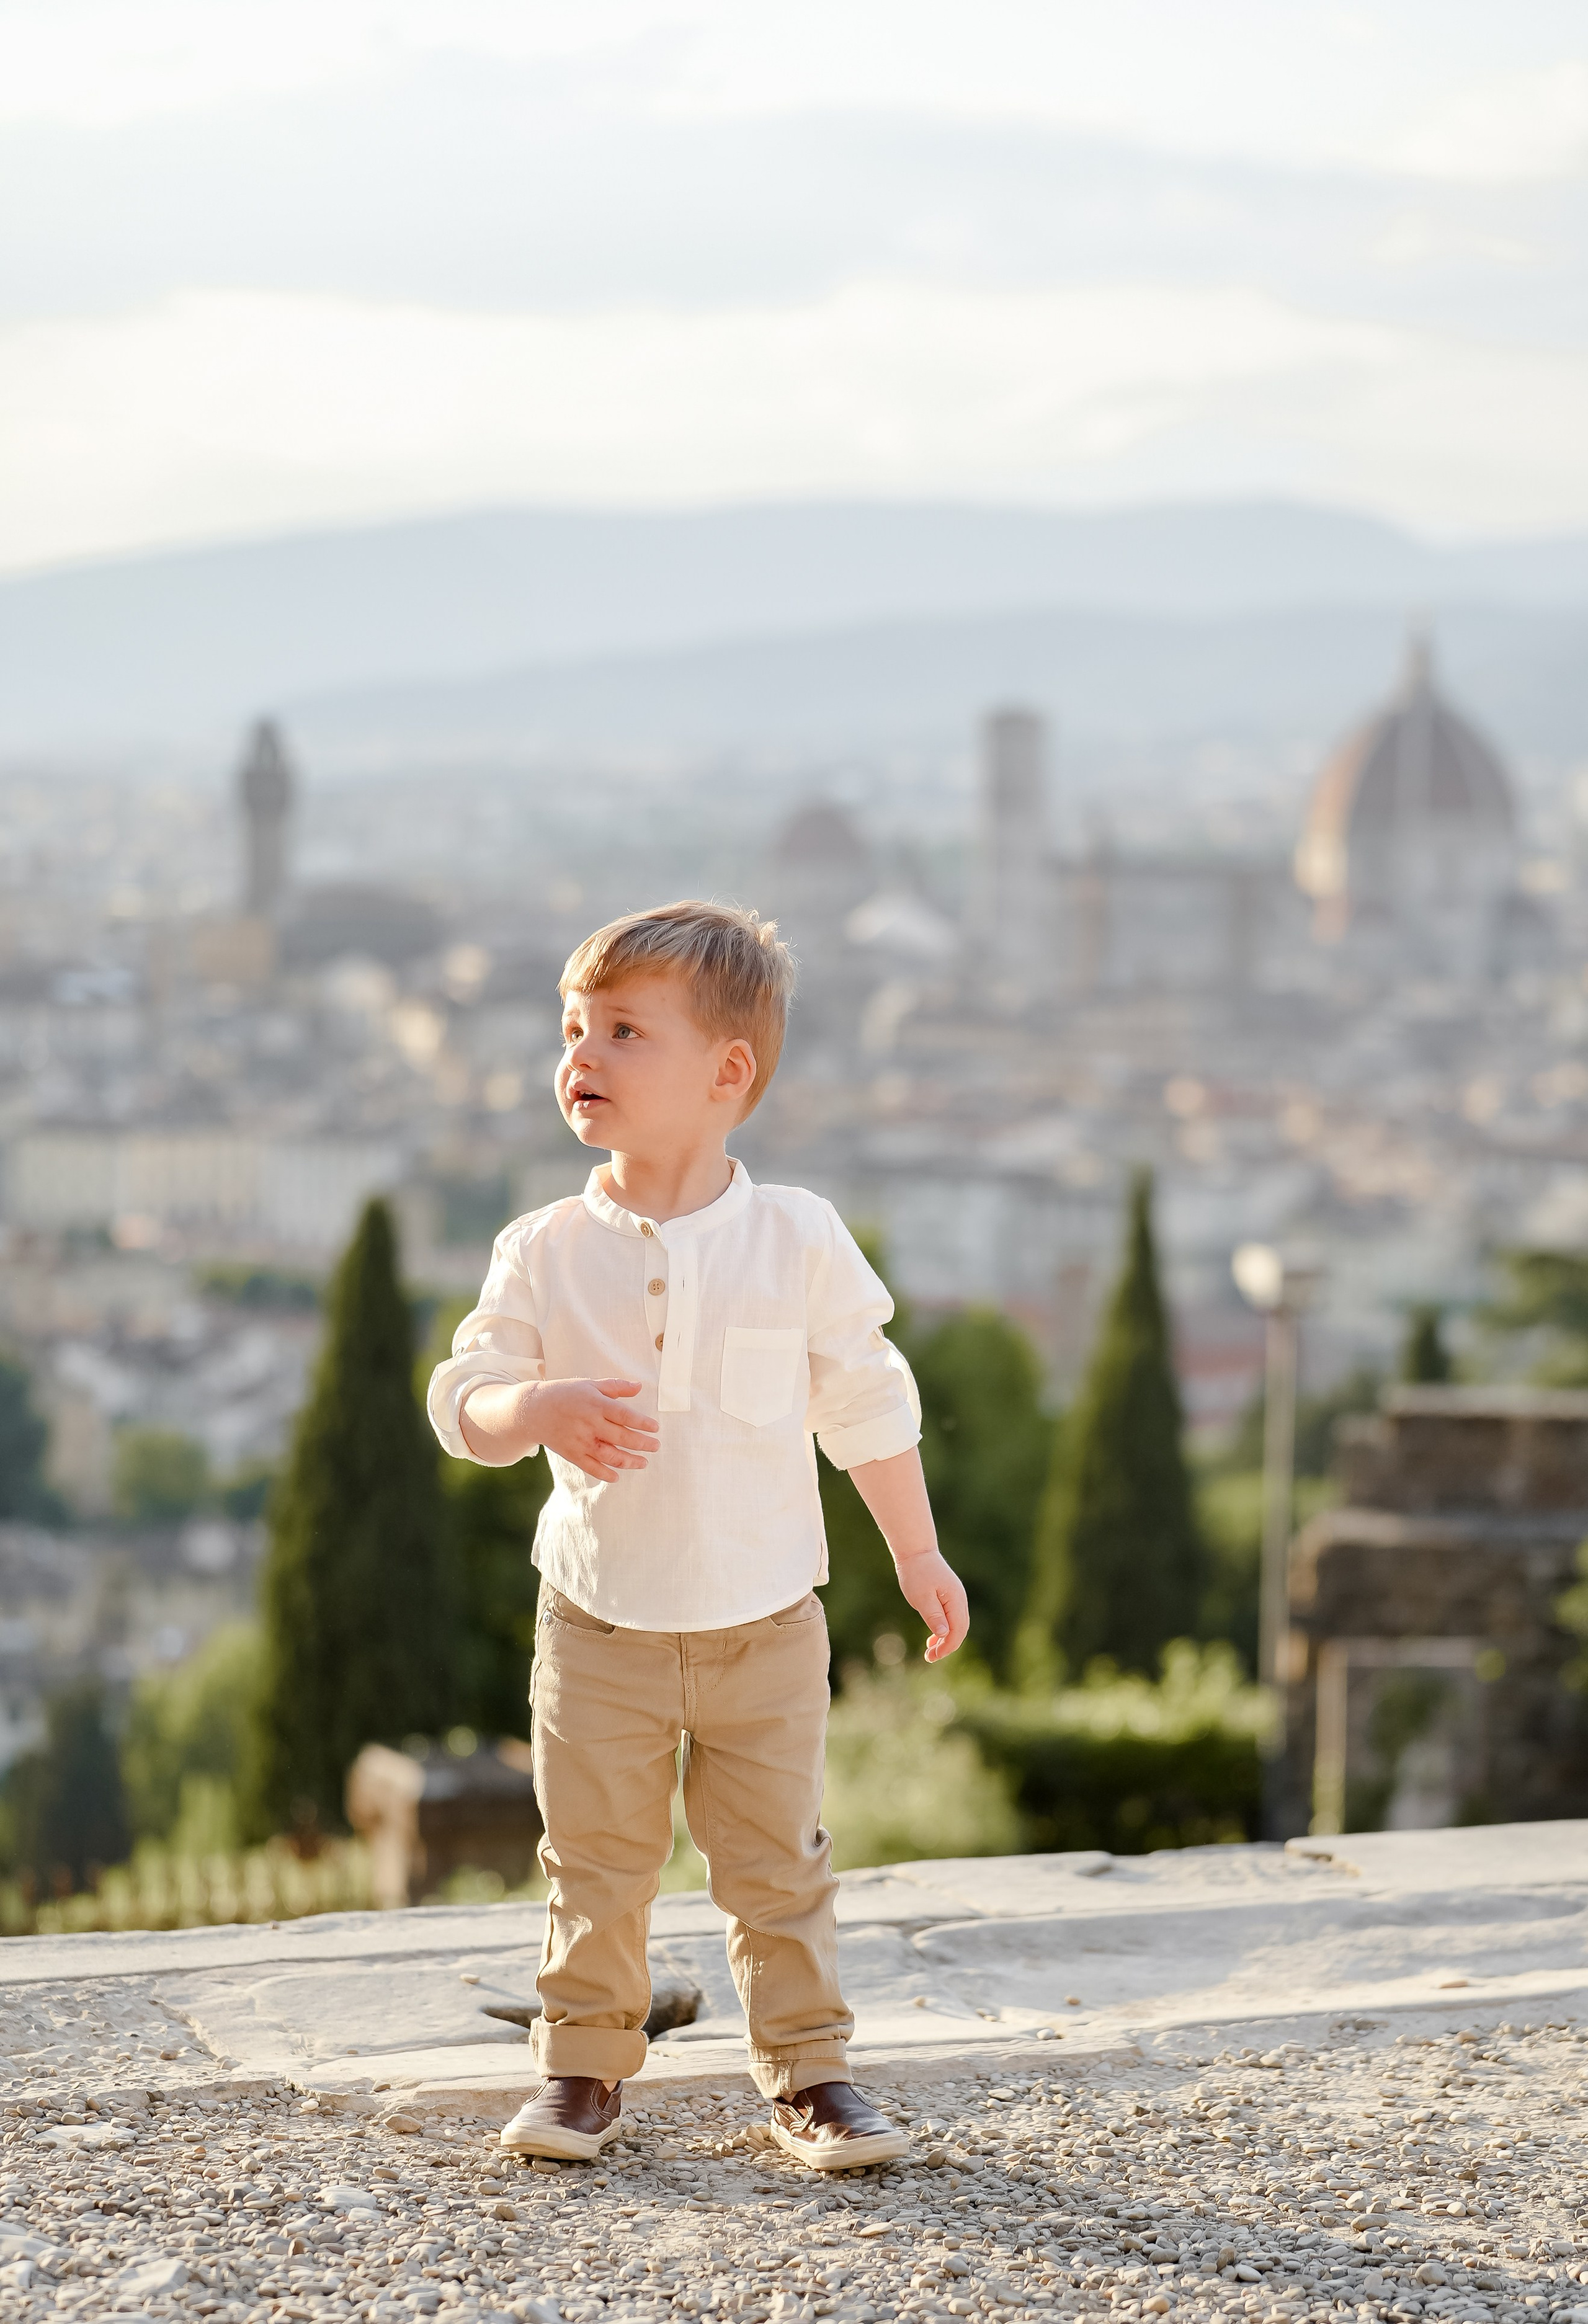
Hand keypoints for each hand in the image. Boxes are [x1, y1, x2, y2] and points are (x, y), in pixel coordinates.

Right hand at [529, 1378, 658, 1483]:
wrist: (533, 1410)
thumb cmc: (565, 1394)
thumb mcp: (590, 1385)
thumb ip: (615, 1387)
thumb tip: (639, 1387)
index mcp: (596, 1405)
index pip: (625, 1415)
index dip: (643, 1423)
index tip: (656, 1428)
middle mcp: (590, 1424)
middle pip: (622, 1437)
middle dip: (642, 1444)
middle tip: (656, 1446)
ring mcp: (581, 1441)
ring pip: (610, 1455)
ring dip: (629, 1461)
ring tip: (643, 1462)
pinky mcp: (572, 1454)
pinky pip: (592, 1467)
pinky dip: (605, 1474)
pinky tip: (617, 1476)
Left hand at [894, 1548, 969, 1661]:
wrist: (916, 1551)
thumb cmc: (916, 1573)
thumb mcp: (921, 1597)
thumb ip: (934, 1616)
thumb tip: (945, 1635)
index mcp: (955, 1600)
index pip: (958, 1630)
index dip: (947, 1647)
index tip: (933, 1656)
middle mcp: (960, 1600)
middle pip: (960, 1630)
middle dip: (947, 1646)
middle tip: (929, 1657)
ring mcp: (956, 1598)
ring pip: (957, 1625)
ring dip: (945, 1640)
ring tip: (930, 1652)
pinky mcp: (949, 1597)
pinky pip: (951, 1618)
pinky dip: (944, 1630)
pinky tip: (932, 1638)